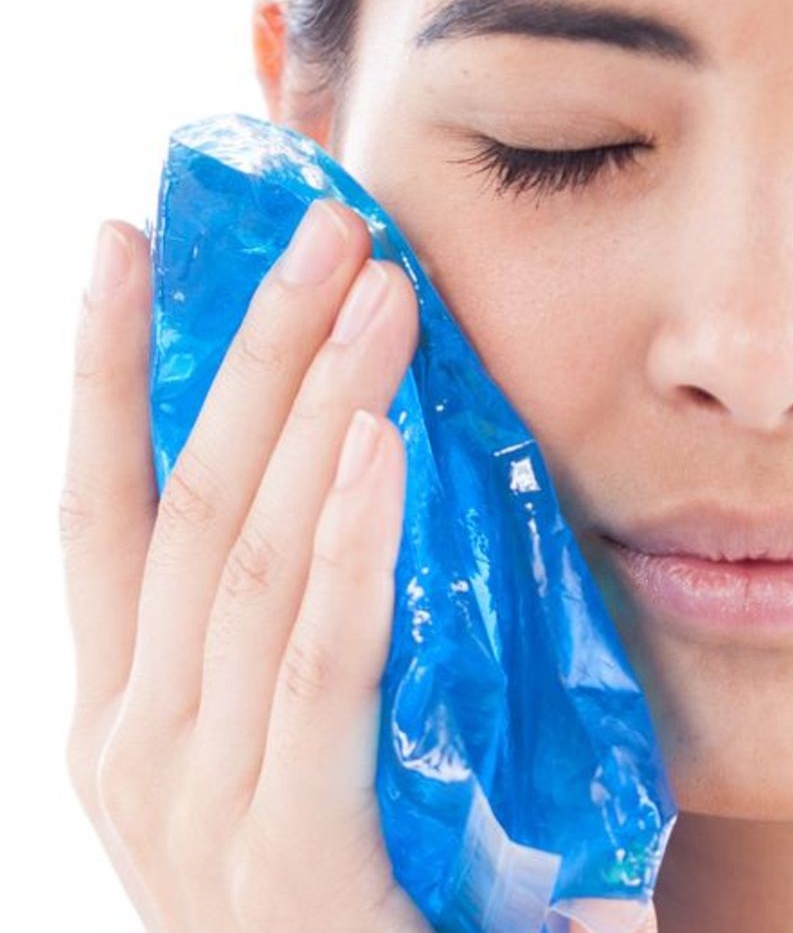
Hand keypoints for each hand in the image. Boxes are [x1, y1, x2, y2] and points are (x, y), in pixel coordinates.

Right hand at [59, 200, 431, 931]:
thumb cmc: (373, 898)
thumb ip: (313, 639)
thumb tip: (380, 472)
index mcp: (135, 716)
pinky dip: (351, 544)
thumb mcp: (311, 748)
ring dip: (315, 406)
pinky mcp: (287, 851)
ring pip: (248, 557)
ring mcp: (195, 805)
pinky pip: (319, 660)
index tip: (127, 242)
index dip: (104, 370)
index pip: (104, 510)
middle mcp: (137, 747)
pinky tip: (385, 440)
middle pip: (185, 501)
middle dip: (247, 350)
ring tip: (374, 290)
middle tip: (316, 229)